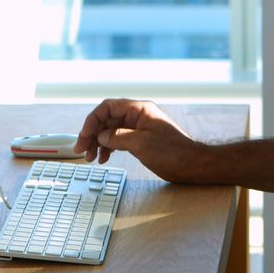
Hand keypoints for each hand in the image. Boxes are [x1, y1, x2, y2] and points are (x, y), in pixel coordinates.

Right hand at [73, 98, 206, 182]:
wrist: (192, 165)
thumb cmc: (172, 152)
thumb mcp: (141, 144)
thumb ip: (117, 137)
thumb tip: (100, 136)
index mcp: (139, 109)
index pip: (108, 107)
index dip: (92, 120)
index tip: (84, 137)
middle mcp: (137, 116)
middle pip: (107, 120)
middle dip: (92, 134)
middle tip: (82, 150)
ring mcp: (138, 128)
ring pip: (110, 131)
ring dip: (98, 143)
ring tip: (91, 158)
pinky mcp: (140, 141)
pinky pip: (118, 140)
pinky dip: (108, 148)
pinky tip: (103, 158)